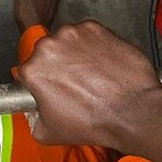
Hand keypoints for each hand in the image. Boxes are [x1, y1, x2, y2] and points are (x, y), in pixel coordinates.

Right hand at [19, 21, 161, 152]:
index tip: (53, 87)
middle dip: (59, 64)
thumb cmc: (94, 121)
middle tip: (75, 83)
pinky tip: (103, 65)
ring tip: (92, 75)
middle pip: (48, 52)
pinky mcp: (96, 28)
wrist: (132, 111)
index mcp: (33, 69)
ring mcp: (74, 33)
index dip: (41, 82)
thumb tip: (34, 113)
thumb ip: (32, 120)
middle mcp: (50, 46)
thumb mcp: (48, 133)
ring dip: (76, 53)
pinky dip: (95, 46)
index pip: (29, 70)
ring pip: (68, 41)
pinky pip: (89, 35)